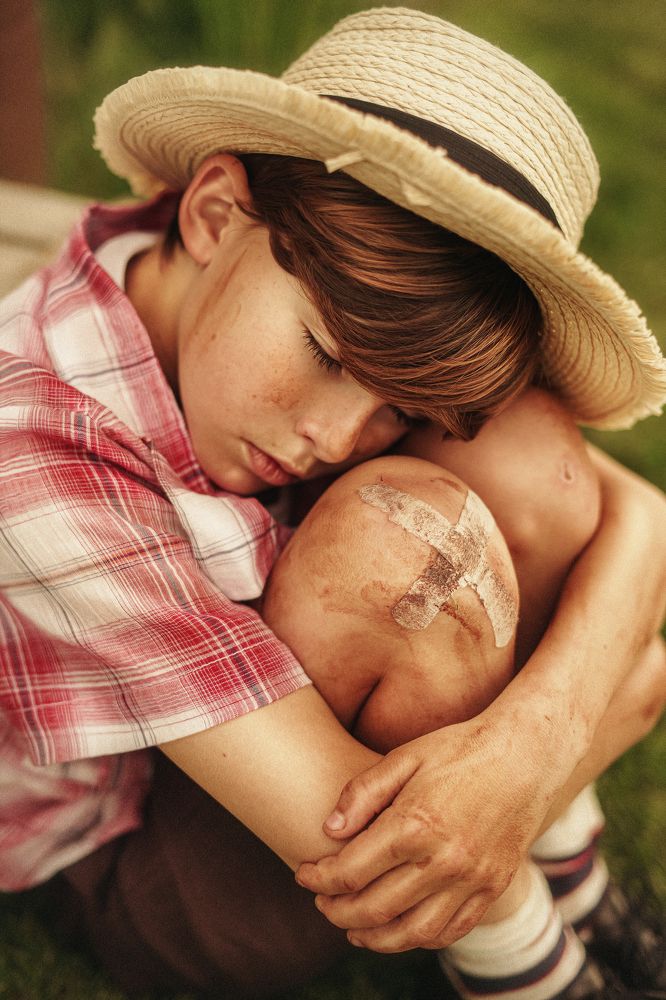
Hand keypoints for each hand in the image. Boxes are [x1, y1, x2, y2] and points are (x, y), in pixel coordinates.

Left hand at [296, 703, 559, 951]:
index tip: (303, 873)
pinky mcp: (492, 889)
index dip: (318, 878)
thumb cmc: (460, 750)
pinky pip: (449, 931)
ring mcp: (471, 881)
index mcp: (414, 824)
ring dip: (373, 937)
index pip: (350, 871)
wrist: (526, 757)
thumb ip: (363, 793)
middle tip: (321, 902)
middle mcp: (443, 861)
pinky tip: (399, 928)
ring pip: (411, 933)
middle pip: (374, 908)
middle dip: (336, 910)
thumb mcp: (405, 756)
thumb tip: (328, 830)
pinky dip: (417, 938)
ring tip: (352, 927)